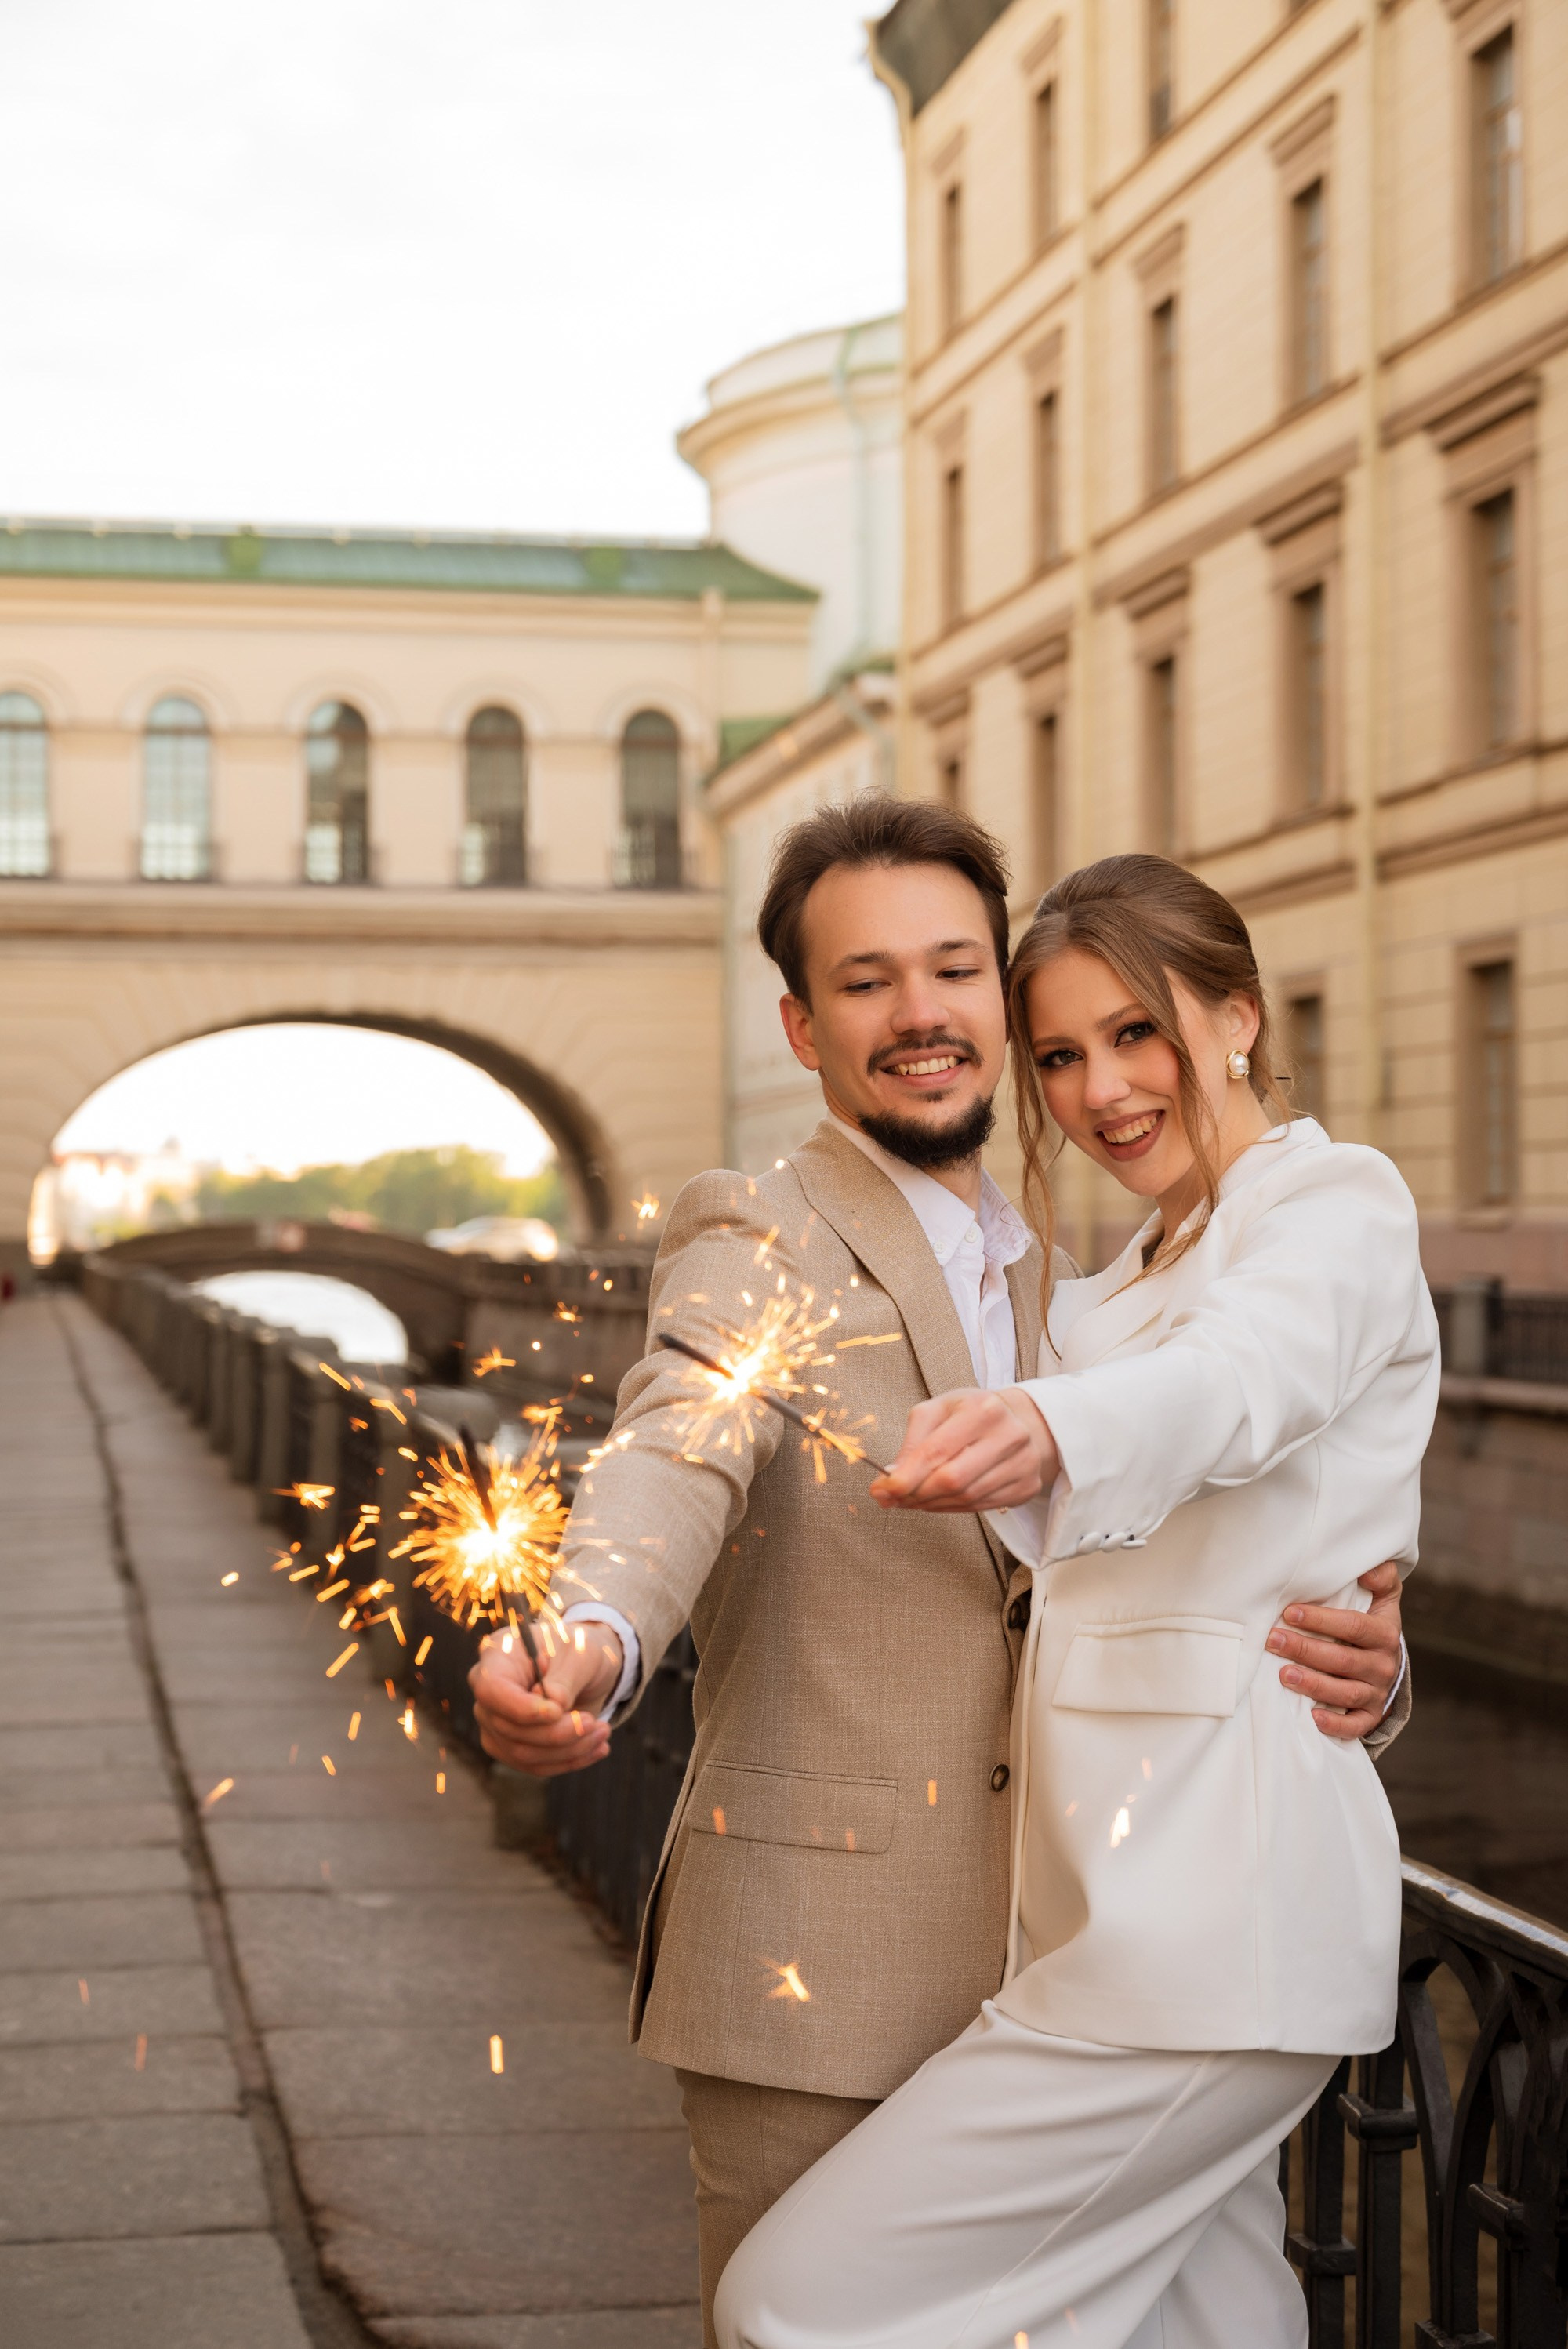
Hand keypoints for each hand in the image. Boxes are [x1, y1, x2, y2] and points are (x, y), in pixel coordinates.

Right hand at [469, 1619, 622, 1776]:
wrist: (587, 1668)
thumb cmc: (579, 1651)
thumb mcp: (581, 1654)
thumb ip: (565, 1679)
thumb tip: (554, 1705)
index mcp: (498, 1656)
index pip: (491, 1689)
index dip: (520, 1707)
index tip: (558, 1712)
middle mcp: (489, 1692)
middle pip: (507, 1727)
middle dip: (556, 1733)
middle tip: (594, 1723)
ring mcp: (496, 1723)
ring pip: (521, 1753)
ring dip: (568, 1749)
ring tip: (602, 1732)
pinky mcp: (511, 1747)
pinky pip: (534, 1765)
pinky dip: (569, 1760)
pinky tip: (598, 1748)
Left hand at [871, 1387, 1059, 1513]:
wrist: (1017, 1420)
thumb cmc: (969, 1413)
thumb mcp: (936, 1412)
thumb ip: (911, 1444)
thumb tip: (889, 1481)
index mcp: (983, 1409)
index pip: (937, 1451)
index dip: (906, 1477)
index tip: (881, 1490)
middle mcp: (1010, 1435)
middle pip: (953, 1480)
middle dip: (917, 1494)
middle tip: (894, 1499)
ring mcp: (1024, 1462)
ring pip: (967, 1498)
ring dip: (932, 1504)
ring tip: (913, 1499)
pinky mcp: (1027, 1486)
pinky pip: (982, 1507)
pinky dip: (953, 1508)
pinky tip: (939, 1500)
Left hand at [1266, 1561, 1404, 1742]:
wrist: (1389, 1663)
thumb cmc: (1373, 1624)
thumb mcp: (1384, 1599)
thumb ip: (1381, 1578)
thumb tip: (1369, 1568)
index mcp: (1384, 1634)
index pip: (1353, 1626)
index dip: (1322, 1620)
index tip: (1290, 1613)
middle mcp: (1383, 1665)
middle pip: (1342, 1660)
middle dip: (1305, 1650)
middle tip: (1272, 1640)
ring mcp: (1376, 1693)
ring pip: (1345, 1692)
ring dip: (1313, 1684)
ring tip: (1283, 1674)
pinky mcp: (1370, 1716)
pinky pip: (1354, 1725)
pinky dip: (1334, 1724)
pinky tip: (1311, 1716)